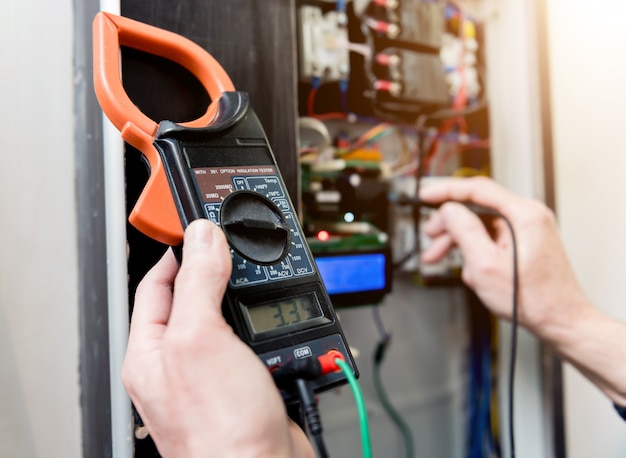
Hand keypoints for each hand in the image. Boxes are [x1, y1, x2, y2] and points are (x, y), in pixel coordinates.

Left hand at [122, 219, 313, 457]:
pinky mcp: (247, 381)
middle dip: (220, 273)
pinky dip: (272, 325)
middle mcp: (179, 362)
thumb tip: (202, 238)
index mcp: (151, 351)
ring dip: (250, 300)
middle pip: (197, 297)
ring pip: (231, 317)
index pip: (158, 284)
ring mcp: (214, 373)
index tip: (202, 229)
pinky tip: (280, 320)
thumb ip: (199, 283)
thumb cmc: (221, 430)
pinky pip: (256, 340)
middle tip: (240, 251)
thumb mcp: (201, 340)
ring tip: (263, 283)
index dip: (179, 252)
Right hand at [418, 176, 587, 339]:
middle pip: (477, 207)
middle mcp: (529, 217)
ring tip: (439, 256)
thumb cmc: (534, 300)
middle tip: (431, 236)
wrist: (560, 322)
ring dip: (459, 240)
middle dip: (450, 223)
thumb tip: (448, 210)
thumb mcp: (486, 265)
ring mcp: (528, 230)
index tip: (426, 195)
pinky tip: (469, 269)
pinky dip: (475, 250)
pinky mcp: (525, 243)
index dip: (446, 190)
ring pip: (482, 225)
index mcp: (524, 215)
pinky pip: (492, 238)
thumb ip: (464, 231)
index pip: (478, 189)